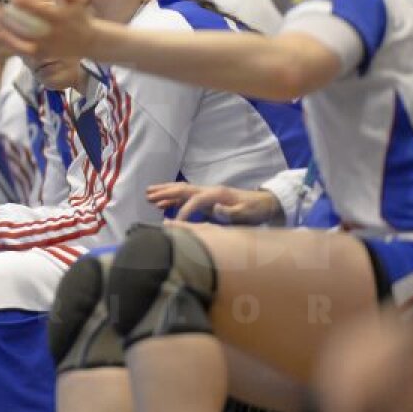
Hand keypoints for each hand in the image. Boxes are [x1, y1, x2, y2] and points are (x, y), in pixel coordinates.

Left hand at [0, 0, 96, 62]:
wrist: (88, 41)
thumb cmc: (79, 17)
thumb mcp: (78, 0)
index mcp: (59, 19)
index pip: (40, 11)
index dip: (26, 4)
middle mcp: (51, 35)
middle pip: (27, 30)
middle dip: (12, 23)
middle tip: (0, 13)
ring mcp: (46, 48)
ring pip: (23, 46)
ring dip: (8, 38)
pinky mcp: (43, 56)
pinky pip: (24, 53)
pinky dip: (12, 47)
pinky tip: (1, 40)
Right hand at [146, 182, 283, 224]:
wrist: (264, 203)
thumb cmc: (255, 210)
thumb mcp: (246, 213)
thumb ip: (230, 212)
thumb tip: (214, 209)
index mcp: (216, 194)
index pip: (194, 200)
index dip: (183, 210)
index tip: (175, 222)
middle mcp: (209, 190)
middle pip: (183, 189)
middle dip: (165, 192)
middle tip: (148, 195)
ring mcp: (207, 193)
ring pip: (182, 191)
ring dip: (165, 192)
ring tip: (148, 195)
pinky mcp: (206, 198)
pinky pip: (185, 197)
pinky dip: (172, 199)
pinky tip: (162, 204)